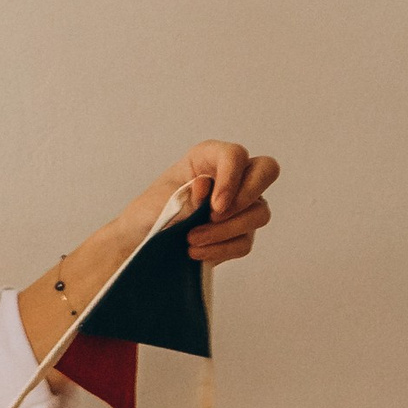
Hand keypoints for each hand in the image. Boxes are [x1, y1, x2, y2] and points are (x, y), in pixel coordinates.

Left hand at [132, 141, 281, 269]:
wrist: (140, 243)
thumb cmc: (150, 213)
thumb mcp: (163, 200)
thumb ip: (189, 194)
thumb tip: (206, 188)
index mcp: (208, 158)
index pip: (235, 155)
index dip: (231, 177)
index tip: (214, 205)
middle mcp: (231, 177)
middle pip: (267, 171)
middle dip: (248, 195)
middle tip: (216, 215)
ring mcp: (240, 205)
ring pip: (259, 212)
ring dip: (227, 230)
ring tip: (192, 239)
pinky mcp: (239, 233)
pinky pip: (244, 241)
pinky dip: (221, 249)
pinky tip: (195, 252)